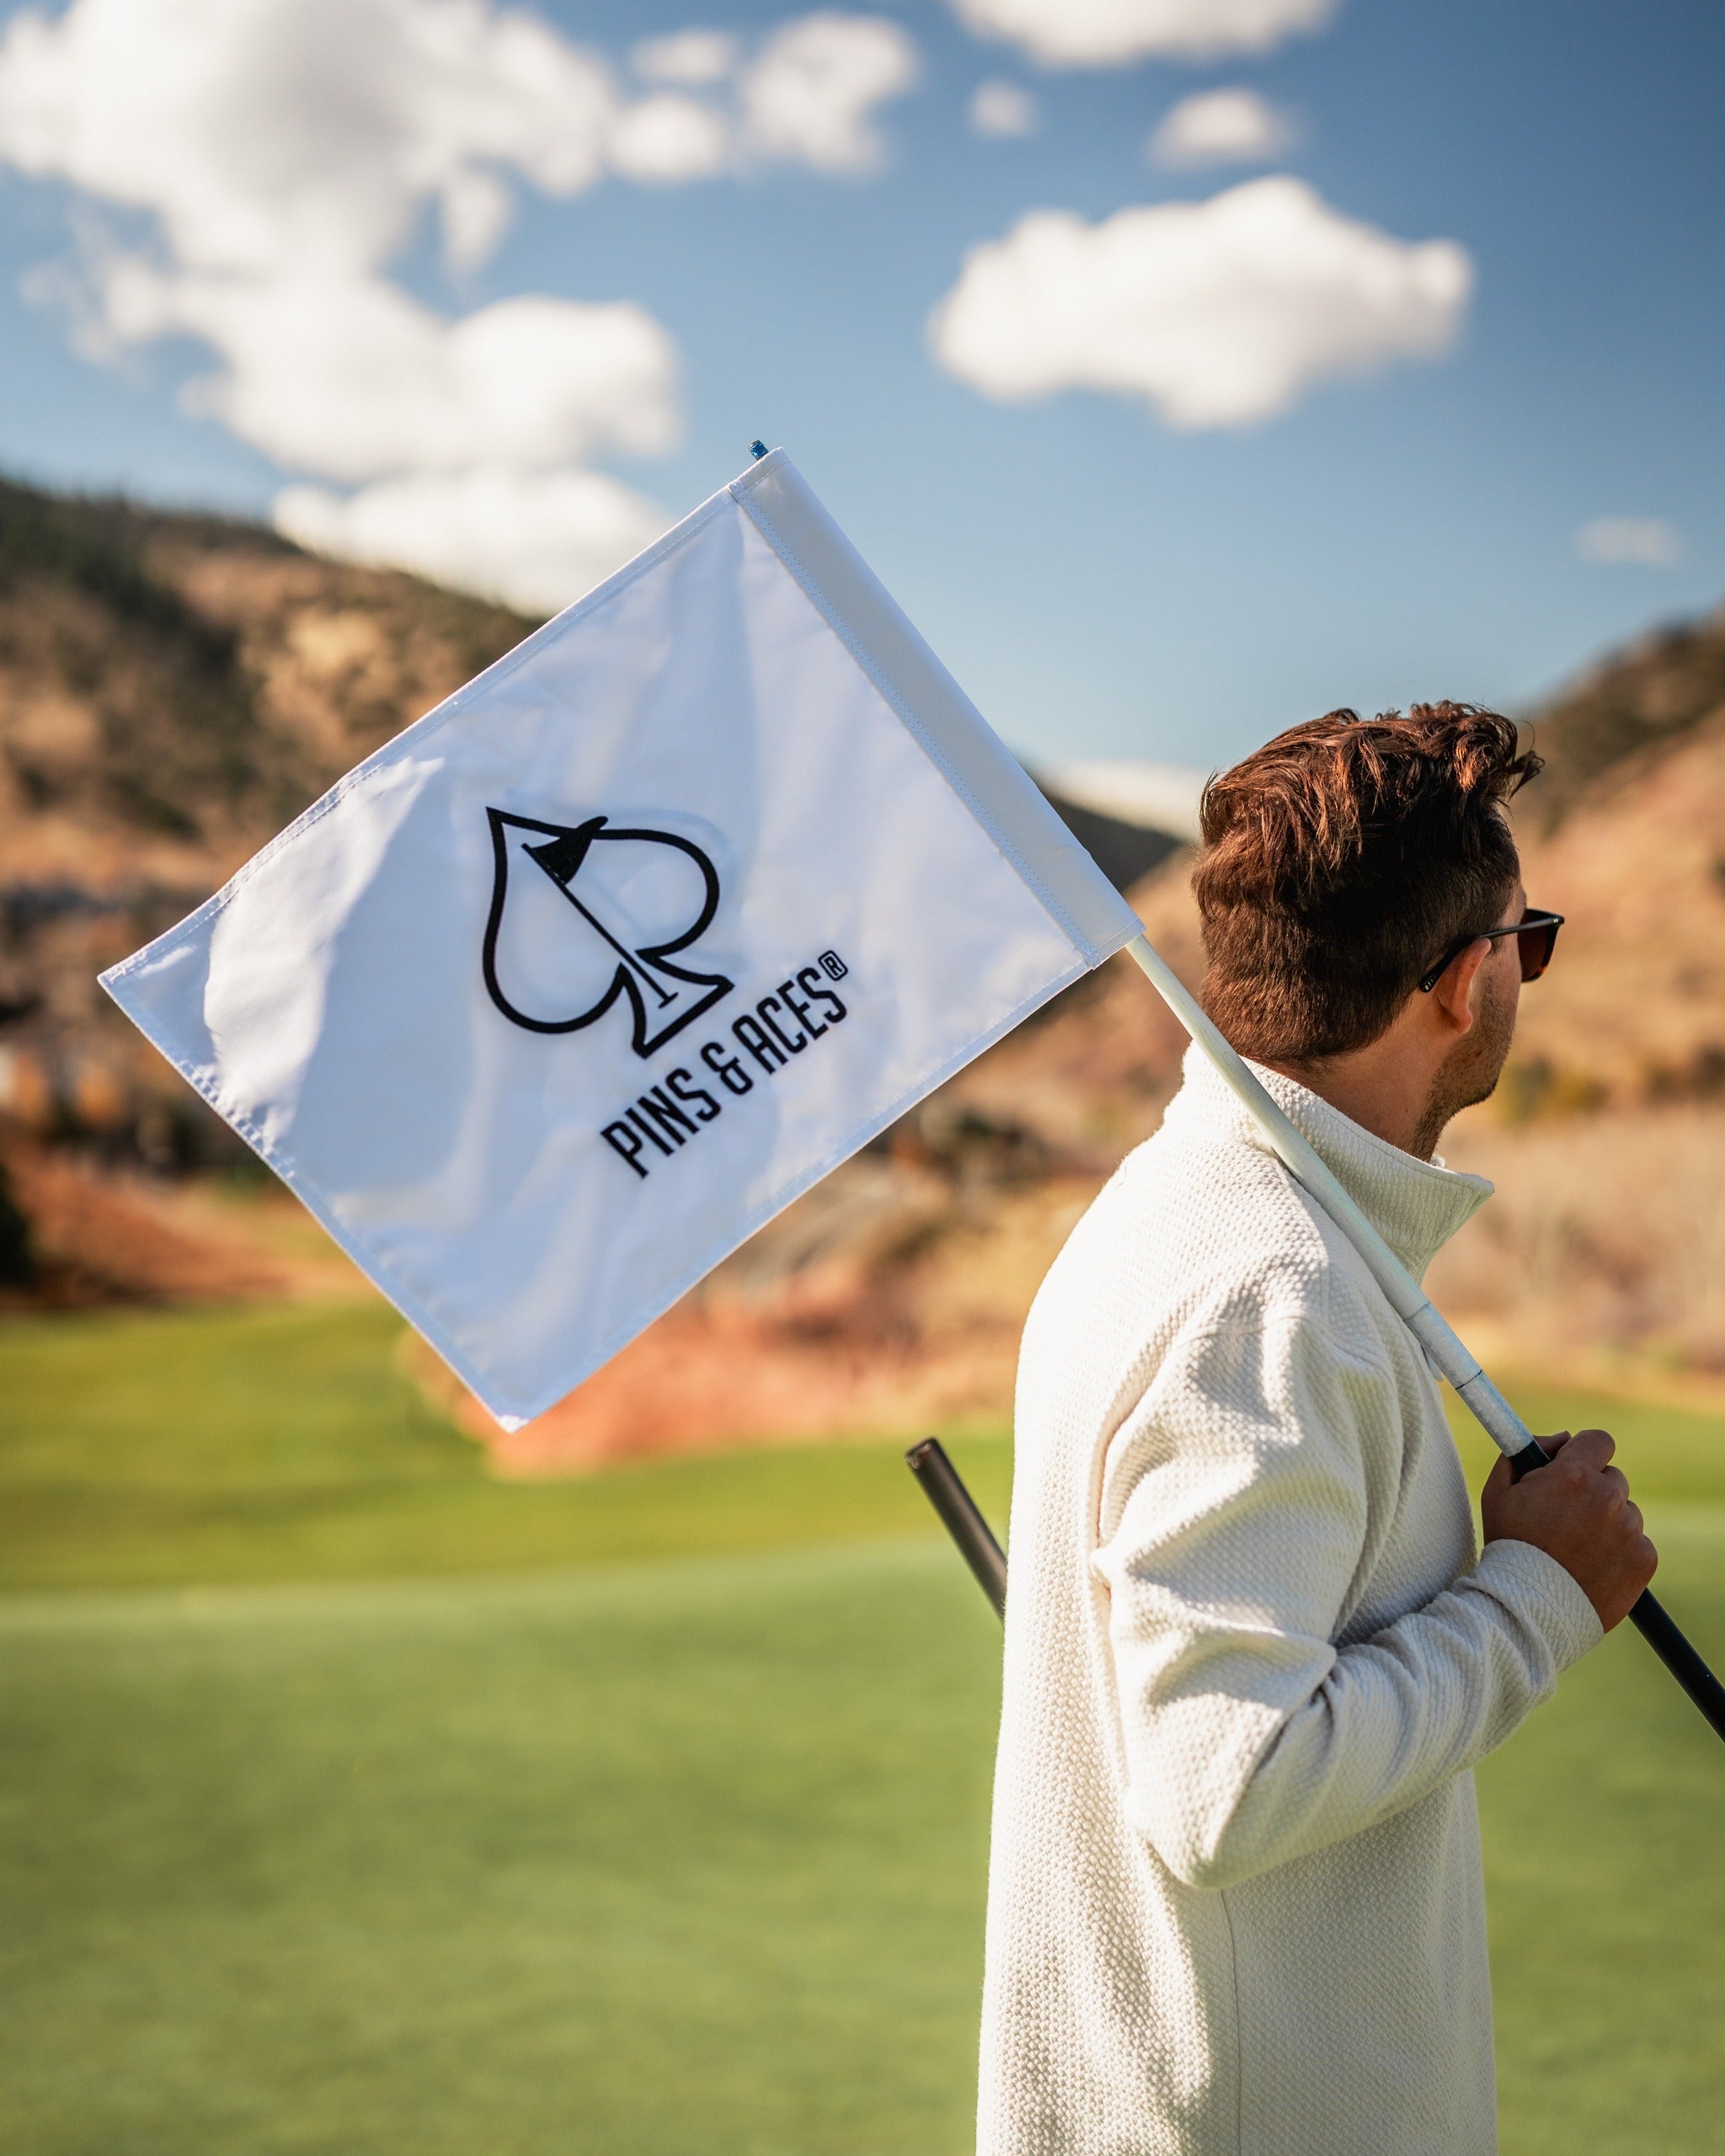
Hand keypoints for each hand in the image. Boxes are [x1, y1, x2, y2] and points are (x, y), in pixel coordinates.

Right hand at [1482, 1428, 1656, 1631]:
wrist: (1529, 1608)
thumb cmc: (1510, 1547)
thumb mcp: (1499, 1492)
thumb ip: (1524, 1453)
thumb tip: (1561, 1439)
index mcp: (1574, 1474)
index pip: (1599, 1441)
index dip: (1585, 1452)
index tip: (1575, 1467)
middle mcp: (1608, 1497)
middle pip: (1612, 1479)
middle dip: (1593, 1491)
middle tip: (1568, 1518)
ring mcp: (1630, 1529)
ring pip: (1625, 1513)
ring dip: (1607, 1523)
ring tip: (1577, 1550)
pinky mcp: (1645, 1559)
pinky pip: (1637, 1544)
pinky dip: (1620, 1552)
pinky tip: (1593, 1566)